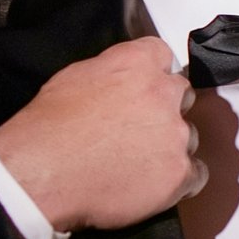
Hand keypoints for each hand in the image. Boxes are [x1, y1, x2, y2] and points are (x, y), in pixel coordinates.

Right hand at [0, 38, 204, 231]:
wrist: (42, 174)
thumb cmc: (48, 129)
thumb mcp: (74, 77)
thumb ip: (113, 71)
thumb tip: (124, 79)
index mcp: (137, 63)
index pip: (163, 55)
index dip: (154, 74)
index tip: (147, 88)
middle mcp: (163, 94)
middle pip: (183, 95)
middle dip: (166, 110)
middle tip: (139, 130)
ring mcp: (175, 134)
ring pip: (190, 136)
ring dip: (170, 147)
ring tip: (138, 163)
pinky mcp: (178, 172)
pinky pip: (196, 174)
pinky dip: (179, 180)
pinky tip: (153, 184)